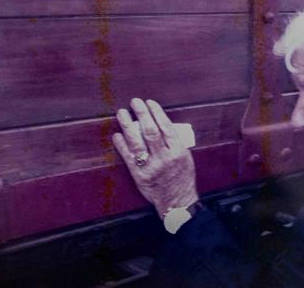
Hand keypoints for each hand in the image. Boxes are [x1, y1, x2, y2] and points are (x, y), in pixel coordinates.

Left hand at [112, 98, 198, 217]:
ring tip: (122, 113)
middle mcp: (164, 158)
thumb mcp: (186, 157)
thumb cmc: (182, 177)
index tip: (150, 102)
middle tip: (134, 102)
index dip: (157, 113)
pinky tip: (117, 134)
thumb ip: (175, 141)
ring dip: (128, 126)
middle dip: (142, 114)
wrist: (177, 201)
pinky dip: (122, 145)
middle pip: (150, 131)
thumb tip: (160, 123)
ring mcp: (151, 167)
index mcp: (178, 151)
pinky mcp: (139, 176)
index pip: (166, 127)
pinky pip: (128, 157)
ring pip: (137, 143)